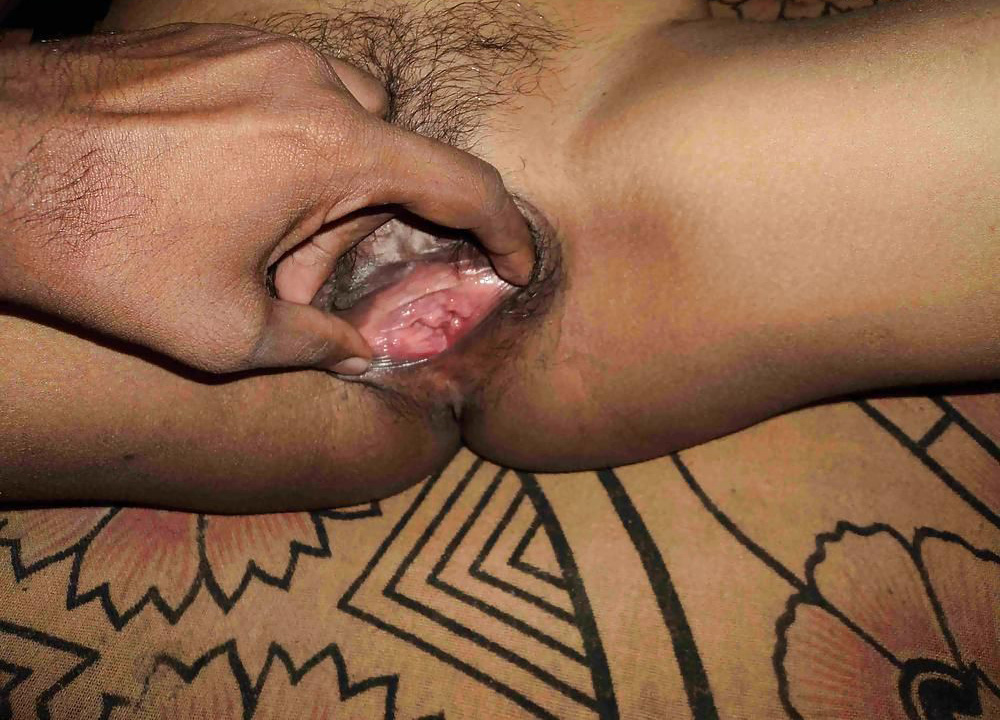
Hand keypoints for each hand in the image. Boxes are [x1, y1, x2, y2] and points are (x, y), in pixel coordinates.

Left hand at [0, 23, 533, 372]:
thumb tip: (358, 353)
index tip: (514, 263)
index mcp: (329, 146)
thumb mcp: (222, 334)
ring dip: (319, 189)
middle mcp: (309, 81)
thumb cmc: (103, 250)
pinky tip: (219, 195)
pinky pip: (286, 94)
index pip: (458, 182)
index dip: (502, 230)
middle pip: (388, 158)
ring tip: (246, 244)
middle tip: (295, 287)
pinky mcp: (215, 42)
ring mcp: (258, 51)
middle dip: (360, 228)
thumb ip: (313, 345)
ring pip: (340, 123)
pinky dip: (280, 150)